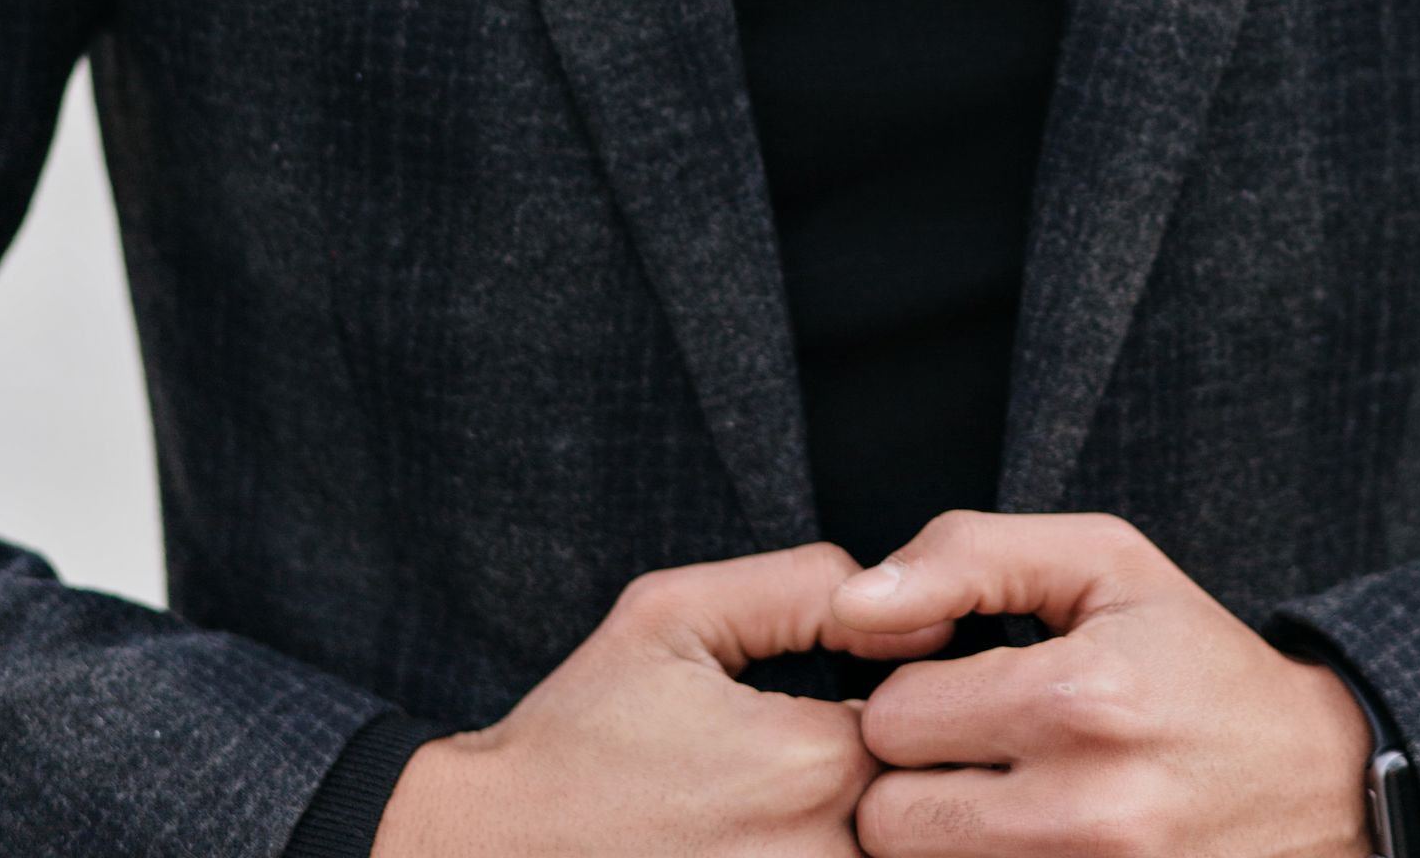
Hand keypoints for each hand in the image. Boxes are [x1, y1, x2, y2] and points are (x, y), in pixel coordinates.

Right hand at [374, 540, 907, 857]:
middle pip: (927, 808)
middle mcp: (820, 857)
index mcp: (811, 764)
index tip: (868, 694)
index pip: (930, 721)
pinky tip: (770, 835)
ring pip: (892, 856)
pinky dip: (827, 852)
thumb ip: (803, 589)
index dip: (911, 698)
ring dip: (869, 828)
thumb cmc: (578, 736)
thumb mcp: (676, 614)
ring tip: (789, 802)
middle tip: (820, 755)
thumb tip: (920, 611)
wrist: (489, 853)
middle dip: (905, 773)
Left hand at [831, 510, 1373, 857]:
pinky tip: (1020, 839)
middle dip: (908, 780)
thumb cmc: (1194, 660)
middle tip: (966, 755)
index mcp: (1080, 698)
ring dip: (940, 838)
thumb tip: (853, 606)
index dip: (911, 695)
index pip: (891, 718)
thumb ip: (968, 556)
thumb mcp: (1101, 563)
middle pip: (888, 821)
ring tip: (991, 798)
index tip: (957, 690)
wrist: (1318, 785)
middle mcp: (1087, 810)